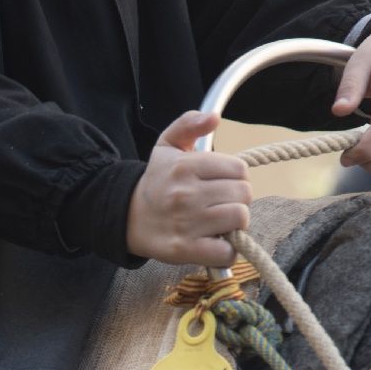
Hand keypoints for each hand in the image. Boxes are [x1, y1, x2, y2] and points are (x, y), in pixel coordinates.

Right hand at [126, 111, 251, 265]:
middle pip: (243, 193)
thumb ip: (189, 124)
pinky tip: (215, 243)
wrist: (127, 218)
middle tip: (221, 203)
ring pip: (239, 218)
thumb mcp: (167, 145)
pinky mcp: (185, 250)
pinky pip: (226, 252)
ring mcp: (187, 223)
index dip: (235, 177)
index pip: (239, 168)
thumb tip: (214, 117)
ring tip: (219, 222)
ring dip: (234, 223)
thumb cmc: (156, 181)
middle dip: (237, 199)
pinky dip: (226, 251)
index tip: (222, 183)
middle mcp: (186, 194)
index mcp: (185, 166)